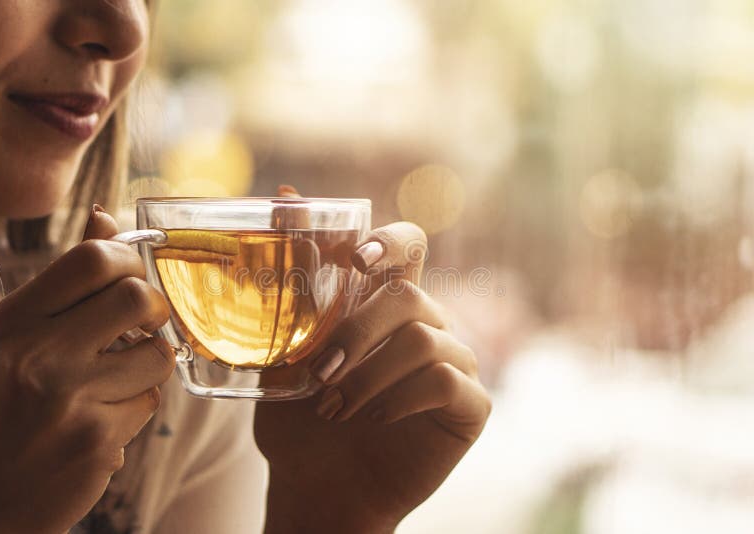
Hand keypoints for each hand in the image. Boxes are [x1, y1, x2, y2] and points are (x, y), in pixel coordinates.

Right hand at [0, 206, 174, 533]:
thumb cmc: (6, 407)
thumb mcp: (17, 337)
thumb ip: (67, 281)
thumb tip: (106, 216)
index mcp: (14, 320)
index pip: (94, 258)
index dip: (131, 261)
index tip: (133, 278)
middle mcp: (36, 353)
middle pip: (138, 297)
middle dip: (155, 310)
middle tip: (143, 327)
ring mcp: (67, 398)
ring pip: (158, 354)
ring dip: (149, 366)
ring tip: (117, 380)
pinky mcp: (96, 440)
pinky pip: (151, 402)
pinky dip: (137, 408)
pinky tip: (102, 419)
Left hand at [256, 188, 490, 532]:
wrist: (319, 488)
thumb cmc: (301, 421)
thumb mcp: (283, 356)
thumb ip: (290, 288)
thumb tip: (287, 194)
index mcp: (386, 305)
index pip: (409, 246)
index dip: (391, 240)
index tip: (357, 258)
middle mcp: (427, 326)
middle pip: (410, 296)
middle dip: (360, 331)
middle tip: (322, 372)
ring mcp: (454, 364)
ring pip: (424, 340)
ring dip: (370, 374)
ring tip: (336, 408)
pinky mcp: (470, 405)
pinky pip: (447, 382)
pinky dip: (401, 398)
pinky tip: (374, 419)